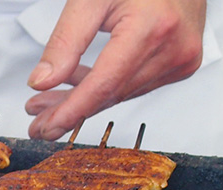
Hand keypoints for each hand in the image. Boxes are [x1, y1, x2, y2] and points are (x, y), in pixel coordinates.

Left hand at [25, 0, 205, 139]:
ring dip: (85, 100)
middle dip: (71, 110)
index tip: (47, 127)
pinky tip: (79, 84)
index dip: (72, 110)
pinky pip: (136, 84)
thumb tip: (43, 81)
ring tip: (50, 101)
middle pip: (112, 94)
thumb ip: (66, 41)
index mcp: (153, 28)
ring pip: (122, 93)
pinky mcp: (183, 62)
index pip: (105, 85)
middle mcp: (174, 48)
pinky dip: (107, 86)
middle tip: (39, 121)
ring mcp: (182, 58)